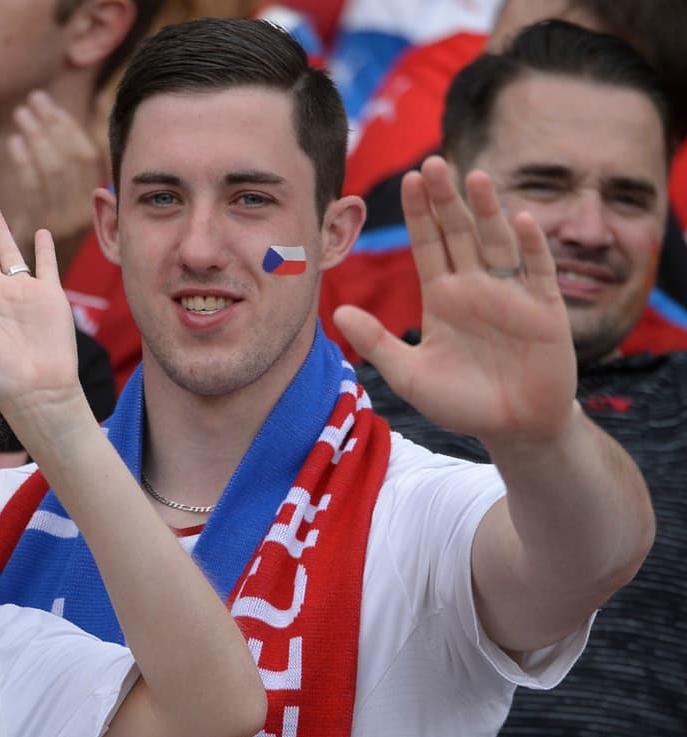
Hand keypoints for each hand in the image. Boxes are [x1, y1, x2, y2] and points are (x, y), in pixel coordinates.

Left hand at [3, 91, 103, 257]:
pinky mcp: (47, 233)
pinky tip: (14, 145)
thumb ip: (72, 192)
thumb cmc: (51, 265)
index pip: (84, 156)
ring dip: (37, 138)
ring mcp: (66, 226)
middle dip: (51, 125)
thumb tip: (78, 160)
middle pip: (68, 159)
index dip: (67, 128)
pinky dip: (26, 164)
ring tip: (21, 115)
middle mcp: (83, 214)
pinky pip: (36, 192)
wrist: (42, 312)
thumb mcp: (70, 225)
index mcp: (96, 206)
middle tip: (33, 101)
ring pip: (54, 171)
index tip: (49, 105)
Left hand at [334, 155, 576, 449]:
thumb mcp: (410, 375)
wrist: (513, 427)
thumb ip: (377, 343)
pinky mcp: (545, 310)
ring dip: (488, 211)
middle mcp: (476, 286)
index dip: (419, 214)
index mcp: (442, 296)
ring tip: (475, 177)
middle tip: (432, 162)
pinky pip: (537, 273)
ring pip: (497, 244)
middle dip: (446, 200)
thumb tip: (339, 314)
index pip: (428, 245)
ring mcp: (511, 294)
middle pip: (459, 234)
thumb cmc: (461, 400)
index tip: (409, 180)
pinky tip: (520, 221)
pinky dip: (531, 248)